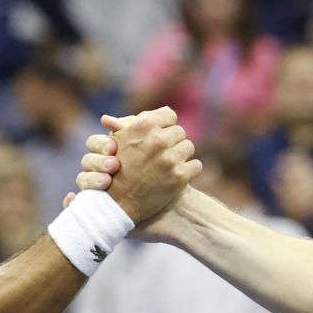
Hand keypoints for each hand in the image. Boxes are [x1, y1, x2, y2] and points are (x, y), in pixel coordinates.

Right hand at [79, 108, 200, 223]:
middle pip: (180, 132)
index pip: (169, 115)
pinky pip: (196, 165)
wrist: (117, 204)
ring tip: (167, 165)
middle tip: (161, 154)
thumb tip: (165, 108)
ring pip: (189, 147)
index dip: (165, 126)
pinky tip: (175, 176)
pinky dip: (188, 171)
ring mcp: (170, 159)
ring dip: (181, 156)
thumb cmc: (116, 169)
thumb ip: (136, 122)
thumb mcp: (118, 141)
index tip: (159, 136)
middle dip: (172, 142)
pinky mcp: (180, 177)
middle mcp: (158, 140)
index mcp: (144, 126)